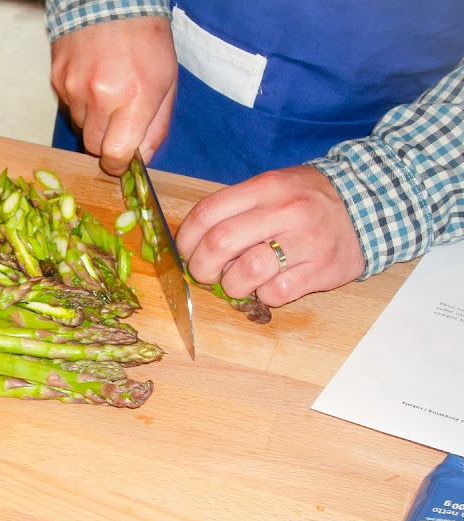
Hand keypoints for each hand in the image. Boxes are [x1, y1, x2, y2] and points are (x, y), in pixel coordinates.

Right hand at [51, 17, 177, 174]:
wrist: (113, 0)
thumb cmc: (148, 43)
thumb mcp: (167, 87)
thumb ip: (156, 129)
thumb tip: (141, 160)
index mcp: (133, 100)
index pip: (114, 156)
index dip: (118, 165)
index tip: (122, 161)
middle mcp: (100, 97)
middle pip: (93, 147)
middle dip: (105, 144)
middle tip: (117, 126)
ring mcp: (74, 87)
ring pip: (79, 128)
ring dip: (93, 122)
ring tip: (106, 95)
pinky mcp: (57, 78)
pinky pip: (67, 107)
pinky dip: (79, 103)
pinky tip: (92, 81)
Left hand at [175, 166, 365, 306]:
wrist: (369, 205)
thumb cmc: (308, 201)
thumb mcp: (272, 188)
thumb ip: (236, 210)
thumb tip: (195, 245)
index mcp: (264, 187)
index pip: (207, 213)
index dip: (187, 240)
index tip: (186, 253)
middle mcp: (283, 210)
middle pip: (220, 243)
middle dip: (201, 267)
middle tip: (205, 275)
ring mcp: (304, 240)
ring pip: (247, 271)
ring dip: (231, 286)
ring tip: (237, 284)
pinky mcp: (321, 269)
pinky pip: (276, 293)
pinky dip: (263, 296)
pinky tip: (267, 288)